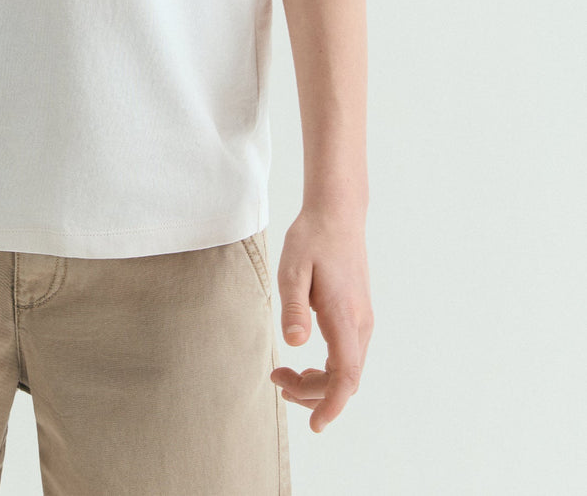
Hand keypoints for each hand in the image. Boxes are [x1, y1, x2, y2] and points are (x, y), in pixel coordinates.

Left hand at [269, 208, 373, 431]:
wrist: (338, 214)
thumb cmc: (312, 239)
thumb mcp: (292, 267)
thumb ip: (294, 307)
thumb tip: (294, 344)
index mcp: (344, 316)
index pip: (345, 376)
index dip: (332, 405)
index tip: (316, 426)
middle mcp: (360, 324)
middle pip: (345, 380)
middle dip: (313, 394)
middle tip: (277, 382)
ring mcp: (362, 321)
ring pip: (348, 371)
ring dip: (319, 383)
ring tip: (284, 376)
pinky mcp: (358, 316)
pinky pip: (348, 357)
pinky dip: (328, 370)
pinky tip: (304, 362)